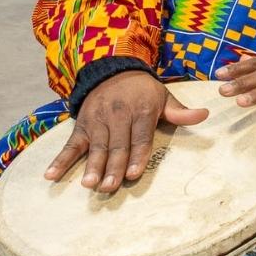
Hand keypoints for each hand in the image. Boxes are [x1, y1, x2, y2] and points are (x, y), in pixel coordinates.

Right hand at [45, 71, 209, 191]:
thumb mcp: (164, 96)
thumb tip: (204, 115)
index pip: (140, 137)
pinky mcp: (81, 125)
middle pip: (117, 146)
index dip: (137, 155)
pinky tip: (51, 175)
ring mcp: (97, 121)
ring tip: (89, 185)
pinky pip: (70, 144)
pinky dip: (60, 160)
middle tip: (109, 187)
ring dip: (90, 166)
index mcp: (141, 111)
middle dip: (113, 167)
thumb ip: (180, 111)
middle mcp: (118, 116)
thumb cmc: (143, 90)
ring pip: (95, 147)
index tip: (134, 173)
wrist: (112, 68)